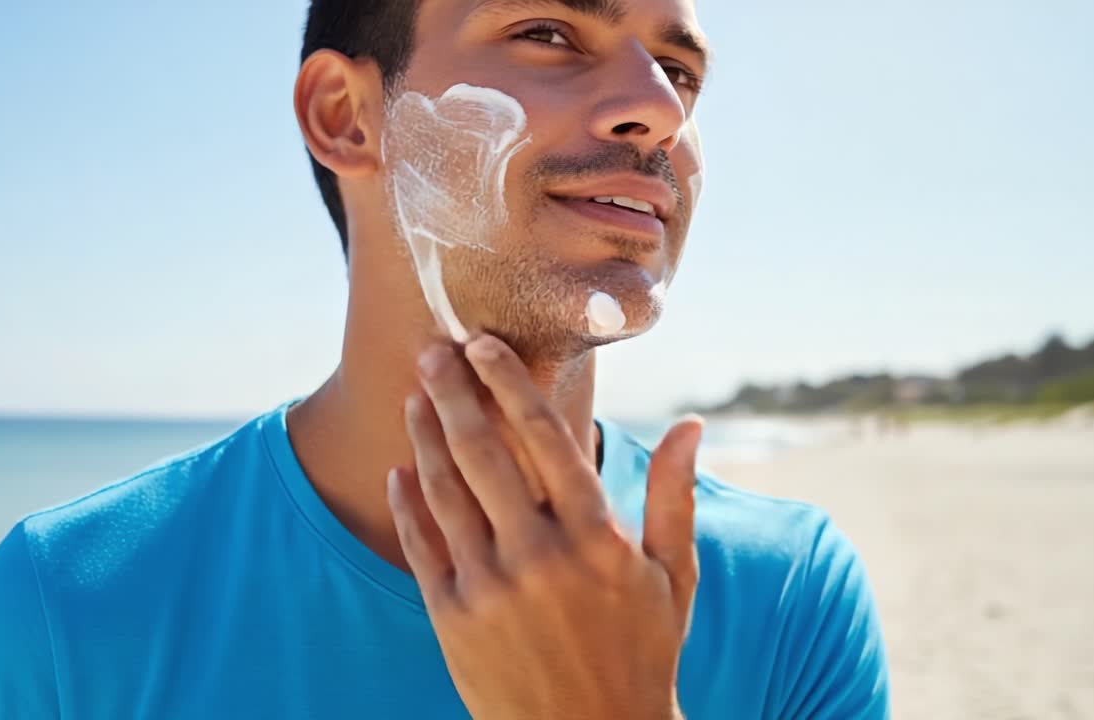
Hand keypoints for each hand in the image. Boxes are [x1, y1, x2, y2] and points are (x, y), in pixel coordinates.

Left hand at [388, 334, 703, 719]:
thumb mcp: (675, 577)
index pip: (544, 436)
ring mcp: (490, 586)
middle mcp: (539, 553)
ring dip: (425, 436)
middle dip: (454, 391)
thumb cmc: (643, 654)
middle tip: (432, 350)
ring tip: (415, 397)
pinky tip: (400, 470)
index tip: (484, 344)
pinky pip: (422, 545)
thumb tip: (693, 425)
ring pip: (446, 490)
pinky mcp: (453, 618)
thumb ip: (676, 497)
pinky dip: (408, 503)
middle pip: (483, 450)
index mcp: (596, 536)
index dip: (509, 382)